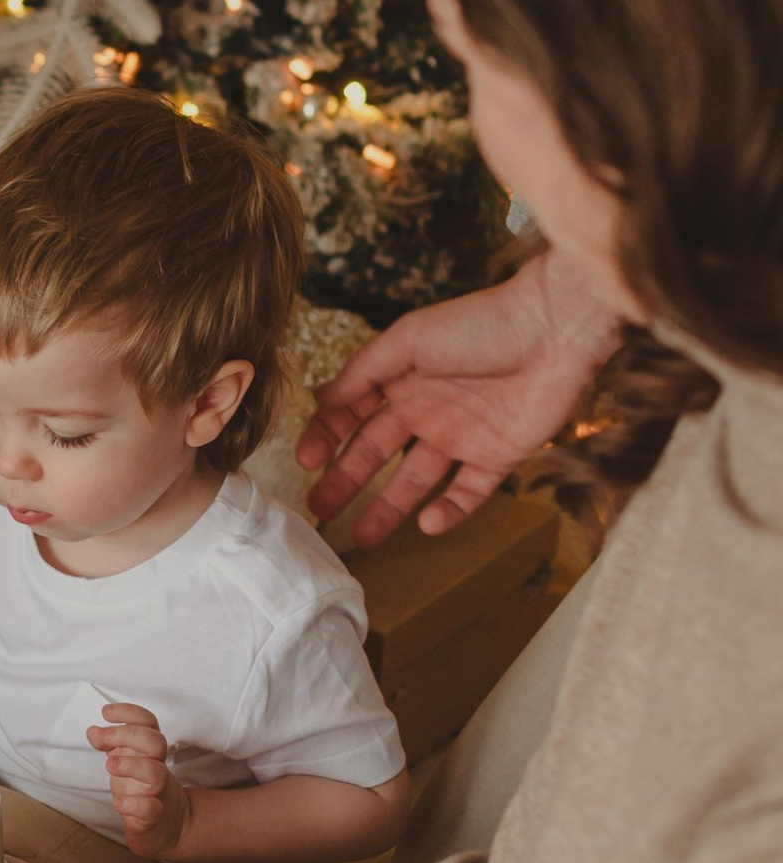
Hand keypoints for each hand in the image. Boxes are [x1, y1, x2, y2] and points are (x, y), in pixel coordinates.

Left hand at [87, 702, 188, 858]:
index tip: (106, 712)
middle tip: (105, 737)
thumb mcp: (124, 761)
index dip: (130, 712)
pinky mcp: (153, 817)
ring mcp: (157, 792)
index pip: (148, 723)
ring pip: (155, 773)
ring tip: (110, 765)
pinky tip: (118, 802)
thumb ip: (109, 744)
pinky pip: (150, 809)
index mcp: (149, 752)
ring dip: (131, 765)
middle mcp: (156, 768)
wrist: (166, 826)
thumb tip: (94, 730)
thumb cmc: (141, 788)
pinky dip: (133, 804)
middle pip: (155, 742)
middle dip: (129, 735)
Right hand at [295, 249, 621, 546]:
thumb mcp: (408, 339)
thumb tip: (322, 400)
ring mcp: (460, 437)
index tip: (306, 462)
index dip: (325, 438)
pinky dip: (450, 511)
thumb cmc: (479, 324)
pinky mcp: (498, 457)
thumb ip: (363, 372)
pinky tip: (428, 524)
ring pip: (416, 482)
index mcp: (399, 381)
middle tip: (320, 509)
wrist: (556, 330)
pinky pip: (469, 492)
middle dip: (346, 482)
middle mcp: (424, 411)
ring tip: (364, 538)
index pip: (351, 416)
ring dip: (389, 509)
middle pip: (376, 454)